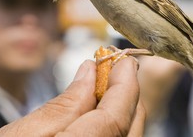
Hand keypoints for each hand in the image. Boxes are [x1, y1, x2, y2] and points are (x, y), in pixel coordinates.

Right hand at [0, 58, 144, 136]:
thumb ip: (62, 106)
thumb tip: (89, 73)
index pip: (117, 116)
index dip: (125, 84)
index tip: (124, 61)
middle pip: (129, 128)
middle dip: (125, 94)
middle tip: (113, 70)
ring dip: (120, 111)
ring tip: (104, 89)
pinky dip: (113, 129)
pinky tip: (97, 116)